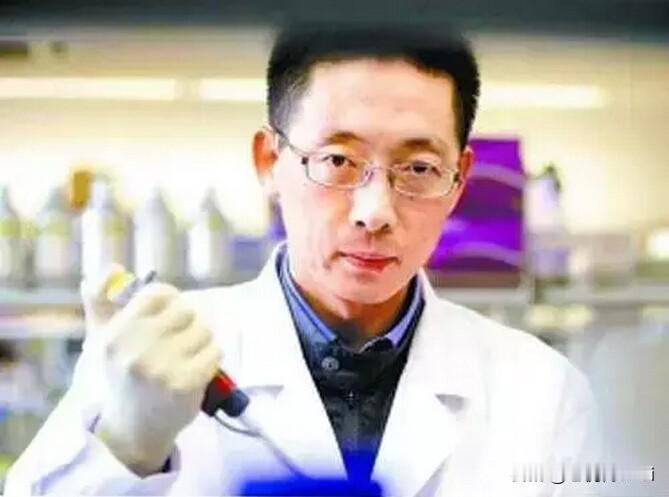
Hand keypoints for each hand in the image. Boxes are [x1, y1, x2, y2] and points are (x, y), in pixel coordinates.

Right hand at [80, 273, 220, 475]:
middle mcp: (136, 350)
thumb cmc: (121, 377)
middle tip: (181, 340)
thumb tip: (112, 267)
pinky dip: (212, 358)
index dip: (171, 300)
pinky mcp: (186, 384)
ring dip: (202, 341)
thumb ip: (100, 301)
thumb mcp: (102, 339)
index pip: (158, 293)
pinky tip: (198, 370)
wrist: (133, 430)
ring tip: (188, 356)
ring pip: (205, 330)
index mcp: (116, 334)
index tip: (171, 314)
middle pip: (187, 311)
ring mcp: (161, 368)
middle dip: (189, 323)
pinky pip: (215, 351)